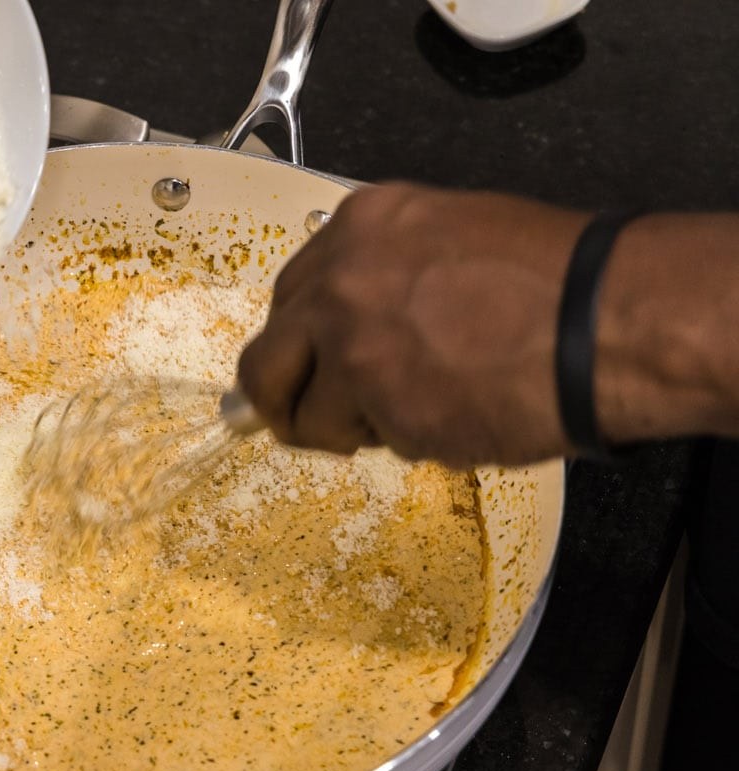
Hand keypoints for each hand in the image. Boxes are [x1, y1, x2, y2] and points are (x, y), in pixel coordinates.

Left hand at [237, 182, 590, 466]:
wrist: (606, 320)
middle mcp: (340, 277)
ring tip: (410, 419)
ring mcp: (349, 340)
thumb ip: (388, 277)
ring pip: (303, 411)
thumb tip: (350, 330)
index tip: (304, 368)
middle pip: (267, 357)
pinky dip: (398, 442)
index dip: (300, 343)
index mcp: (362, 225)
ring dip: (343, 428)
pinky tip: (450, 419)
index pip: (292, 296)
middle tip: (306, 421)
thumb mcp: (453, 240)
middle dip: (283, 398)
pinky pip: (360, 437)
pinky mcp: (372, 399)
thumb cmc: (559, 283)